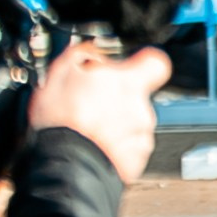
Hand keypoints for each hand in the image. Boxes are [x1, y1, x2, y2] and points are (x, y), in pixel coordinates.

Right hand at [29, 44, 170, 183]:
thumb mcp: (61, 73)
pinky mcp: (138, 158)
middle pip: (136, 96)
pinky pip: (129, 146)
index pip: (156, 63)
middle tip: (88, 103)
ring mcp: (141, 135)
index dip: (144, 62)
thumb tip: (92, 51)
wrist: (68, 165)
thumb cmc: (63, 121)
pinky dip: (114, 144)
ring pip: (131, 122)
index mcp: (128, 83)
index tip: (132, 64)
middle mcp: (141, 108)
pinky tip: (93, 143)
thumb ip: (84, 55)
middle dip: (116, 97)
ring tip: (85, 126)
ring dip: (113, 122)